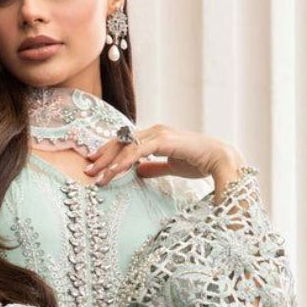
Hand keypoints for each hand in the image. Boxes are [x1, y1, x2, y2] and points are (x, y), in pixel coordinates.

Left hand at [83, 122, 244, 189]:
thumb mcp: (170, 166)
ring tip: (97, 176)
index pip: (125, 143)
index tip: (95, 166)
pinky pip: (137, 151)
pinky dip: (123, 162)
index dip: (109, 153)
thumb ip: (154, 167)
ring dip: (109, 161)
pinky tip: (113, 173)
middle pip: (121, 141)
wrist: (219, 159)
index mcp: (154, 136)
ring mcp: (158, 133)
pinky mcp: (164, 140)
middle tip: (87, 170)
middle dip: (103, 156)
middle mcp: (154, 131)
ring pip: (126, 145)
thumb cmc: (198, 162)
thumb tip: (139, 171)